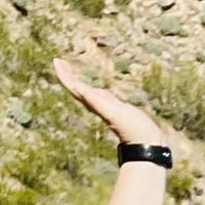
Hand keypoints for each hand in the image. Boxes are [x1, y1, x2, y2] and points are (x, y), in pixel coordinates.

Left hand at [53, 58, 169, 147]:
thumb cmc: (133, 128)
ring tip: (74, 72)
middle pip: (77, 89)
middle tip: (60, 61)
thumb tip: (77, 88)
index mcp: (94, 104)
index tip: (57, 60)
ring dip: (79, 82)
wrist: (148, 143)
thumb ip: (95, 100)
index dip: (64, 74)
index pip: (74, 87)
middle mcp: (98, 106)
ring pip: (88, 93)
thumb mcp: (113, 112)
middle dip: (68, 75)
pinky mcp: (118, 110)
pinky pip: (102, 98)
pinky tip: (97, 90)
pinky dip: (96, 91)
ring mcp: (108, 108)